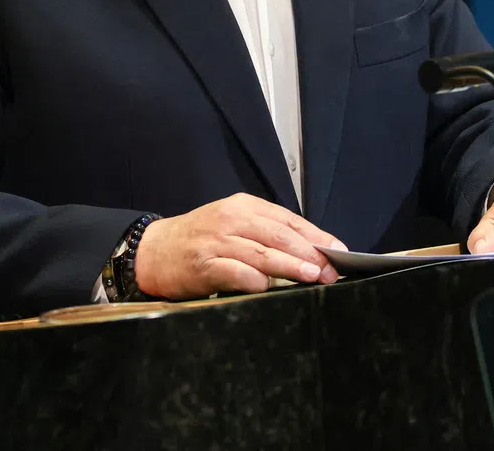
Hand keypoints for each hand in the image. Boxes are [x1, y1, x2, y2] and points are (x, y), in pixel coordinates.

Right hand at [134, 192, 346, 299]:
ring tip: (312, 275)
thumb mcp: (233, 225)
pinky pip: (233, 271)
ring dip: (289, 265)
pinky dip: (252, 279)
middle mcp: (231, 219)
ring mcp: (216, 241)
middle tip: (331, 269)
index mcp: (242, 206)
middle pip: (278, 234)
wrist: (155, 250)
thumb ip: (265, 233)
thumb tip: (310, 252)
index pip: (287, 219)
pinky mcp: (203, 264)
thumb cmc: (200, 239)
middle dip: (309, 252)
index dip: (315, 235)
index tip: (339, 251)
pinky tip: (267, 287)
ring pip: (260, 252)